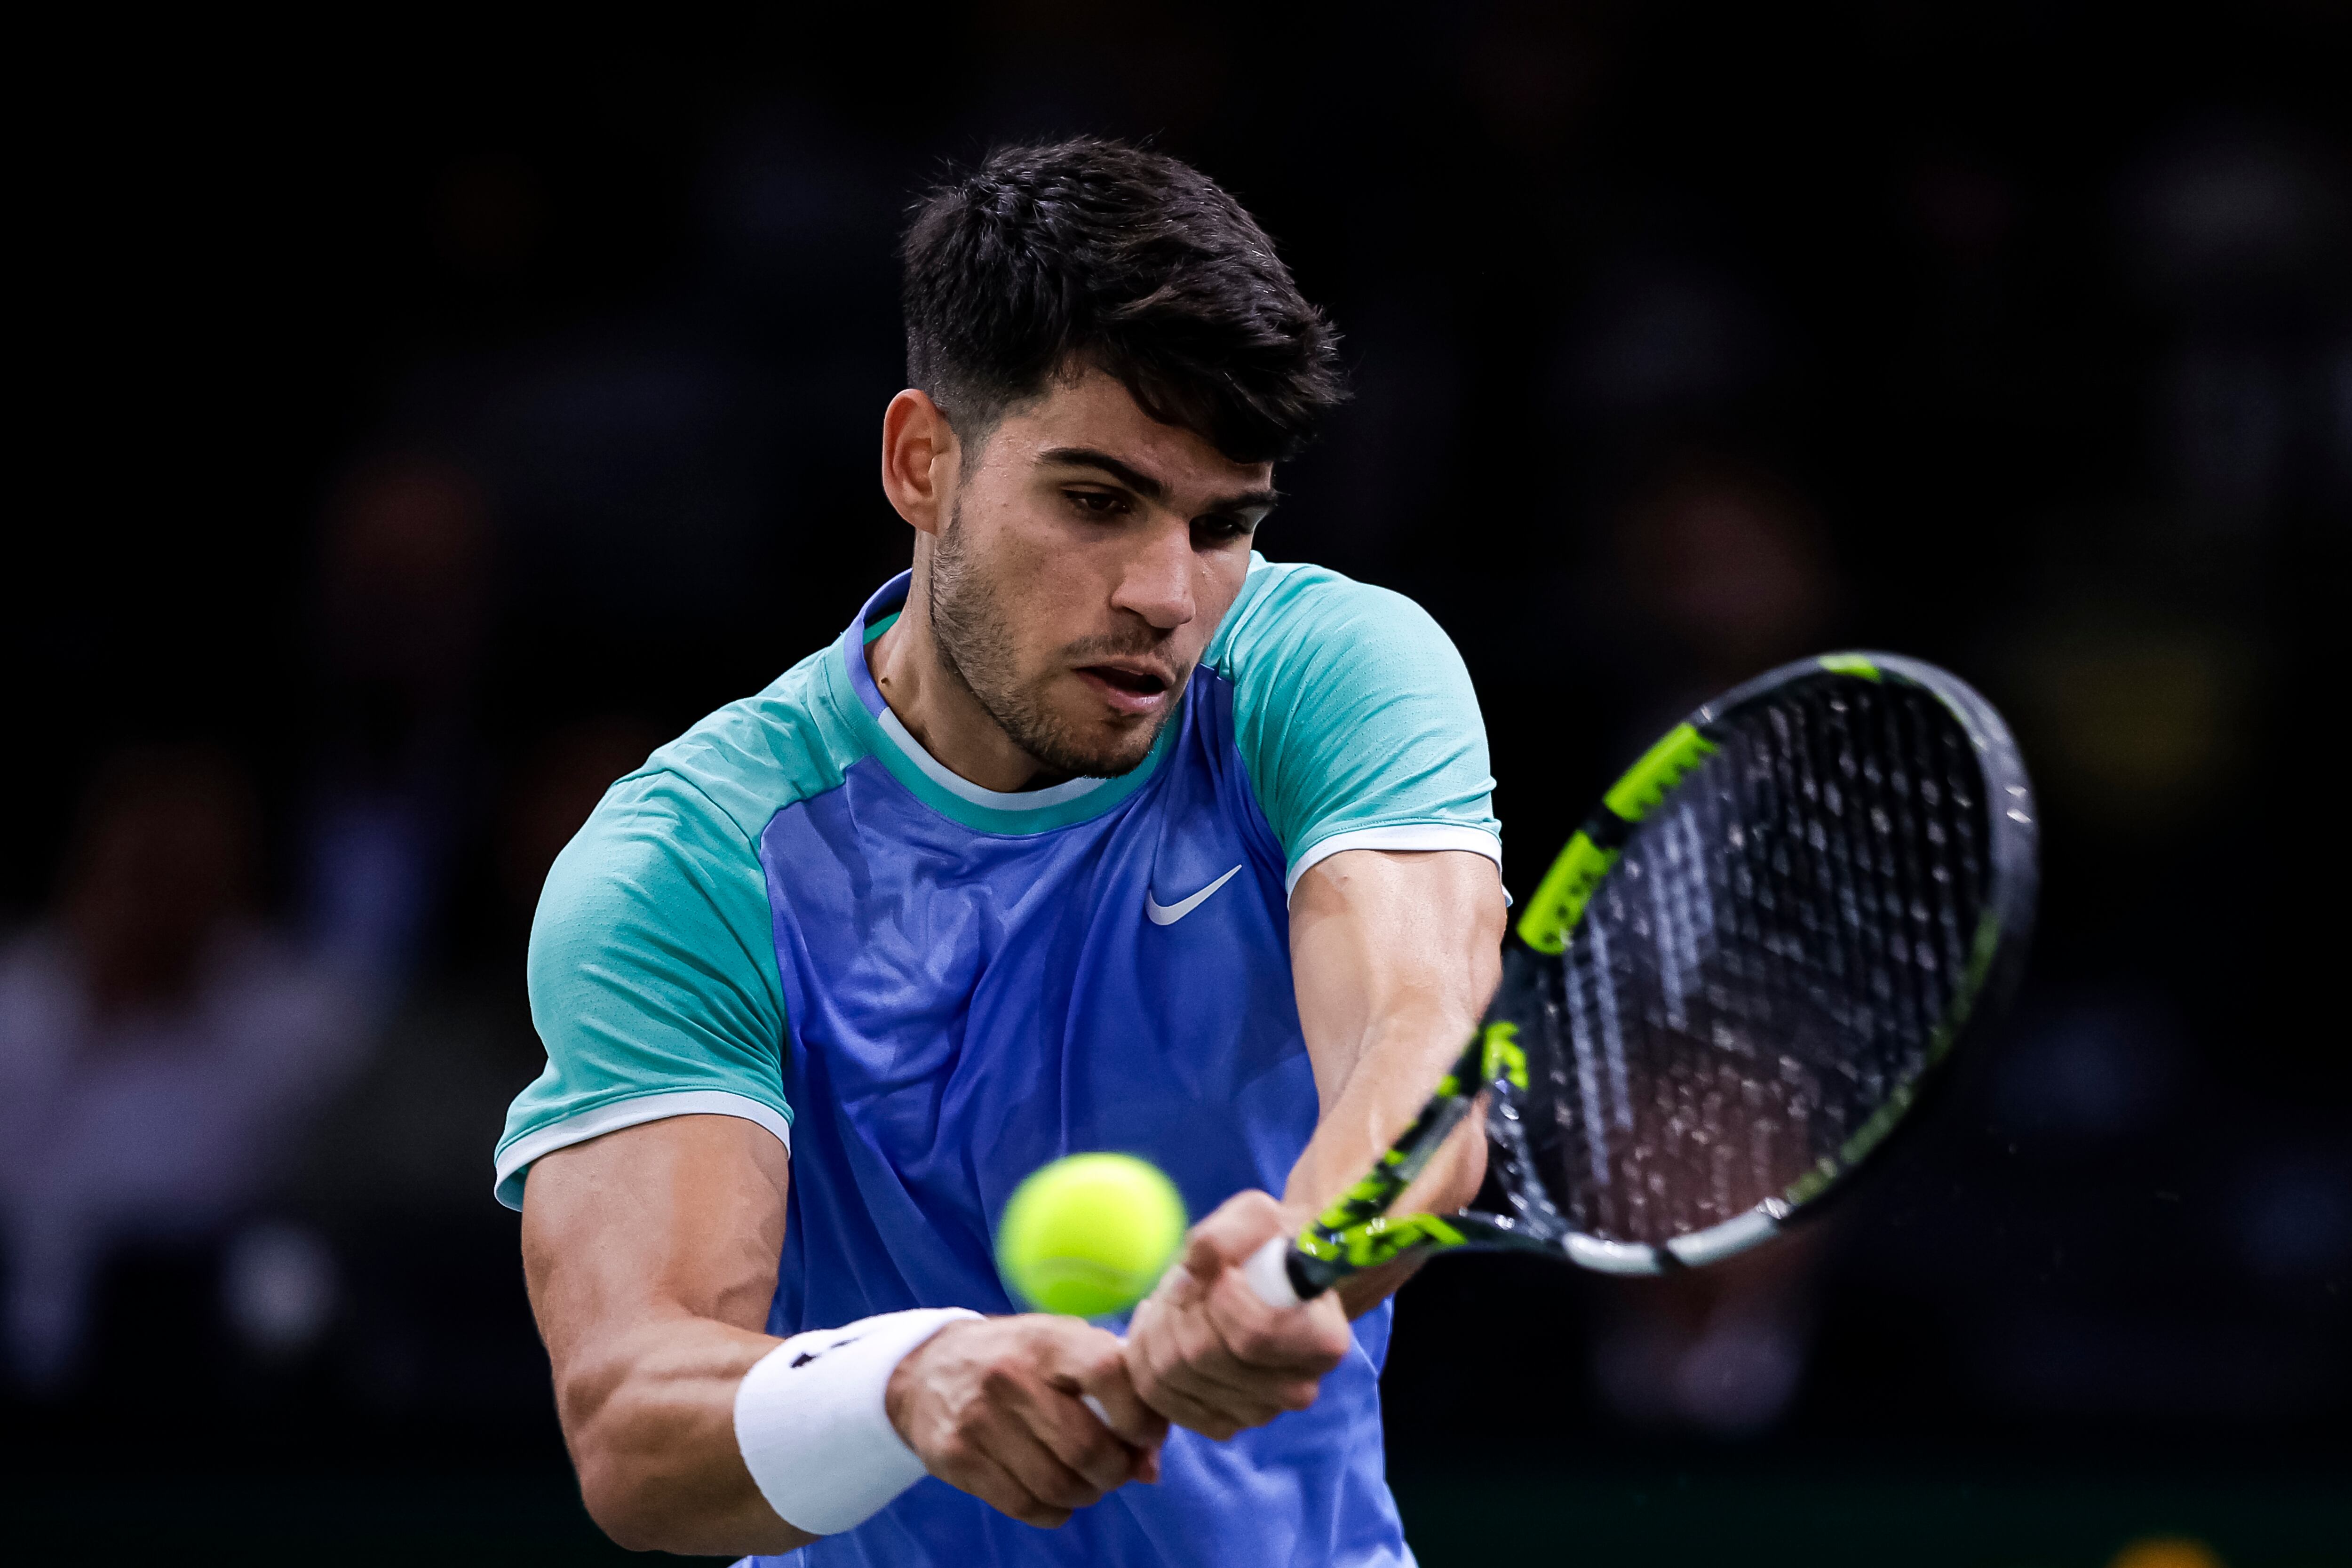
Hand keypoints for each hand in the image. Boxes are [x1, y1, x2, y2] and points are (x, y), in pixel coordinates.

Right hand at [885, 1315, 1167, 1528]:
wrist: (928, 1369)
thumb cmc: (1020, 1358)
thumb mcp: (1066, 1348)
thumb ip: (1119, 1392)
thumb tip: (1151, 1468)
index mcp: (1047, 1340)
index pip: (1109, 1373)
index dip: (1140, 1415)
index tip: (1146, 1435)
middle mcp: (1010, 1376)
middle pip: (1087, 1448)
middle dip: (1116, 1471)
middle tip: (1116, 1469)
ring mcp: (978, 1419)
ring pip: (1058, 1485)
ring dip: (1086, 1495)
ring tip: (1086, 1482)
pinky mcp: (956, 1457)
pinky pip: (1024, 1505)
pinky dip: (1053, 1511)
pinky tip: (1054, 1495)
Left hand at [1125, 1191, 1352, 1439]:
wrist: (1268, 1281)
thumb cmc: (1267, 1247)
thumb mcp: (1257, 1217)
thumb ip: (1231, 1232)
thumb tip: (1200, 1263)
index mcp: (1322, 1341)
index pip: (1255, 1334)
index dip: (1220, 1299)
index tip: (1217, 1271)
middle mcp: (1297, 1389)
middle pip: (1203, 1355)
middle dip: (1178, 1307)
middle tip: (1182, 1279)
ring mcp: (1259, 1413)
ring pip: (1172, 1376)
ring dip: (1157, 1327)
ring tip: (1173, 1298)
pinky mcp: (1223, 1424)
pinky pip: (1159, 1398)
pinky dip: (1146, 1358)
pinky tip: (1162, 1327)